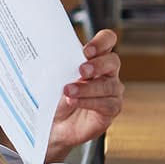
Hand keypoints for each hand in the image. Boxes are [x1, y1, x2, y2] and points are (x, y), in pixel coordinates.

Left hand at [47, 29, 123, 161]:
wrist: (54, 123)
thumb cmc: (57, 95)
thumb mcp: (56, 76)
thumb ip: (61, 64)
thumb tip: (51, 54)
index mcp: (96, 57)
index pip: (108, 40)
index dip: (101, 42)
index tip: (86, 51)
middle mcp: (108, 72)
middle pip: (113, 61)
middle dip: (97, 65)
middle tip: (81, 70)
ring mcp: (112, 91)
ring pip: (108, 85)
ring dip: (87, 88)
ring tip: (68, 91)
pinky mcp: (111, 109)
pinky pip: (107, 104)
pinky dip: (88, 102)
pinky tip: (74, 102)